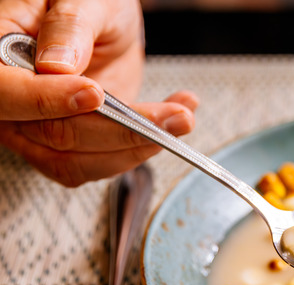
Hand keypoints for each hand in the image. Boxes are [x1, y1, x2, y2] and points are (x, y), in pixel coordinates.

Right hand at [0, 0, 197, 186]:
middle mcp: (14, 101)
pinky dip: (140, 150)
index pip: (6, 94)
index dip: (46, 101)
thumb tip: (56, 67)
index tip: (94, 94)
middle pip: (53, 134)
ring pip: (79, 161)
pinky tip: (173, 119)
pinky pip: (100, 164)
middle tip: (173, 115)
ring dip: (137, 147)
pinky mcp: (73, 144)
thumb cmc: (88, 1)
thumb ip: (69, 28)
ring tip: (181, 117)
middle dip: (120, 130)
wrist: (105, 18)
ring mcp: (39, 128)